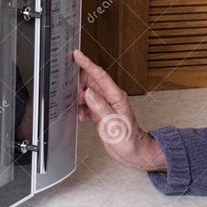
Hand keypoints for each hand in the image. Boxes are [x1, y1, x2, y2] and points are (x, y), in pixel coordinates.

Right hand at [73, 49, 166, 171]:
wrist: (133, 152)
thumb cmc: (128, 140)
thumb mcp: (113, 124)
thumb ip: (100, 107)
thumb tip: (88, 93)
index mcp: (117, 96)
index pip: (100, 75)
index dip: (87, 63)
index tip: (77, 55)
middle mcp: (111, 98)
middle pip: (91, 81)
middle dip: (79, 86)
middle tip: (74, 96)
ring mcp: (106, 104)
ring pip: (87, 92)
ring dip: (79, 100)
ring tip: (80, 110)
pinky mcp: (100, 111)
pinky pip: (87, 103)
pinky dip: (81, 108)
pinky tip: (82, 117)